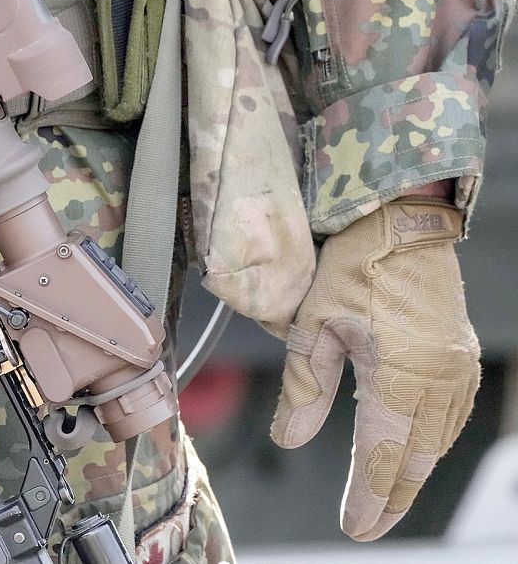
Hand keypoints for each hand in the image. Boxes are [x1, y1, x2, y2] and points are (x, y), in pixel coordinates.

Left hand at [271, 197, 478, 540]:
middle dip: (391, 498)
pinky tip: (412, 456)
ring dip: (412, 474)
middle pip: (416, 457)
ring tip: (385, 503)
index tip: (355, 526)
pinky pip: (452, 416)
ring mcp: (456, 368)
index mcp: (399, 374)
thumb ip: (304, 389)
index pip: (382, 452)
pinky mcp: (462, 357)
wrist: (404, 222)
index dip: (369, 495)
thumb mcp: (314, 325)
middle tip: (367, 527)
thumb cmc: (352, 269)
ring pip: (437, 441)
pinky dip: (430, 444)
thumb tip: (287, 442)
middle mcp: (437, 378)